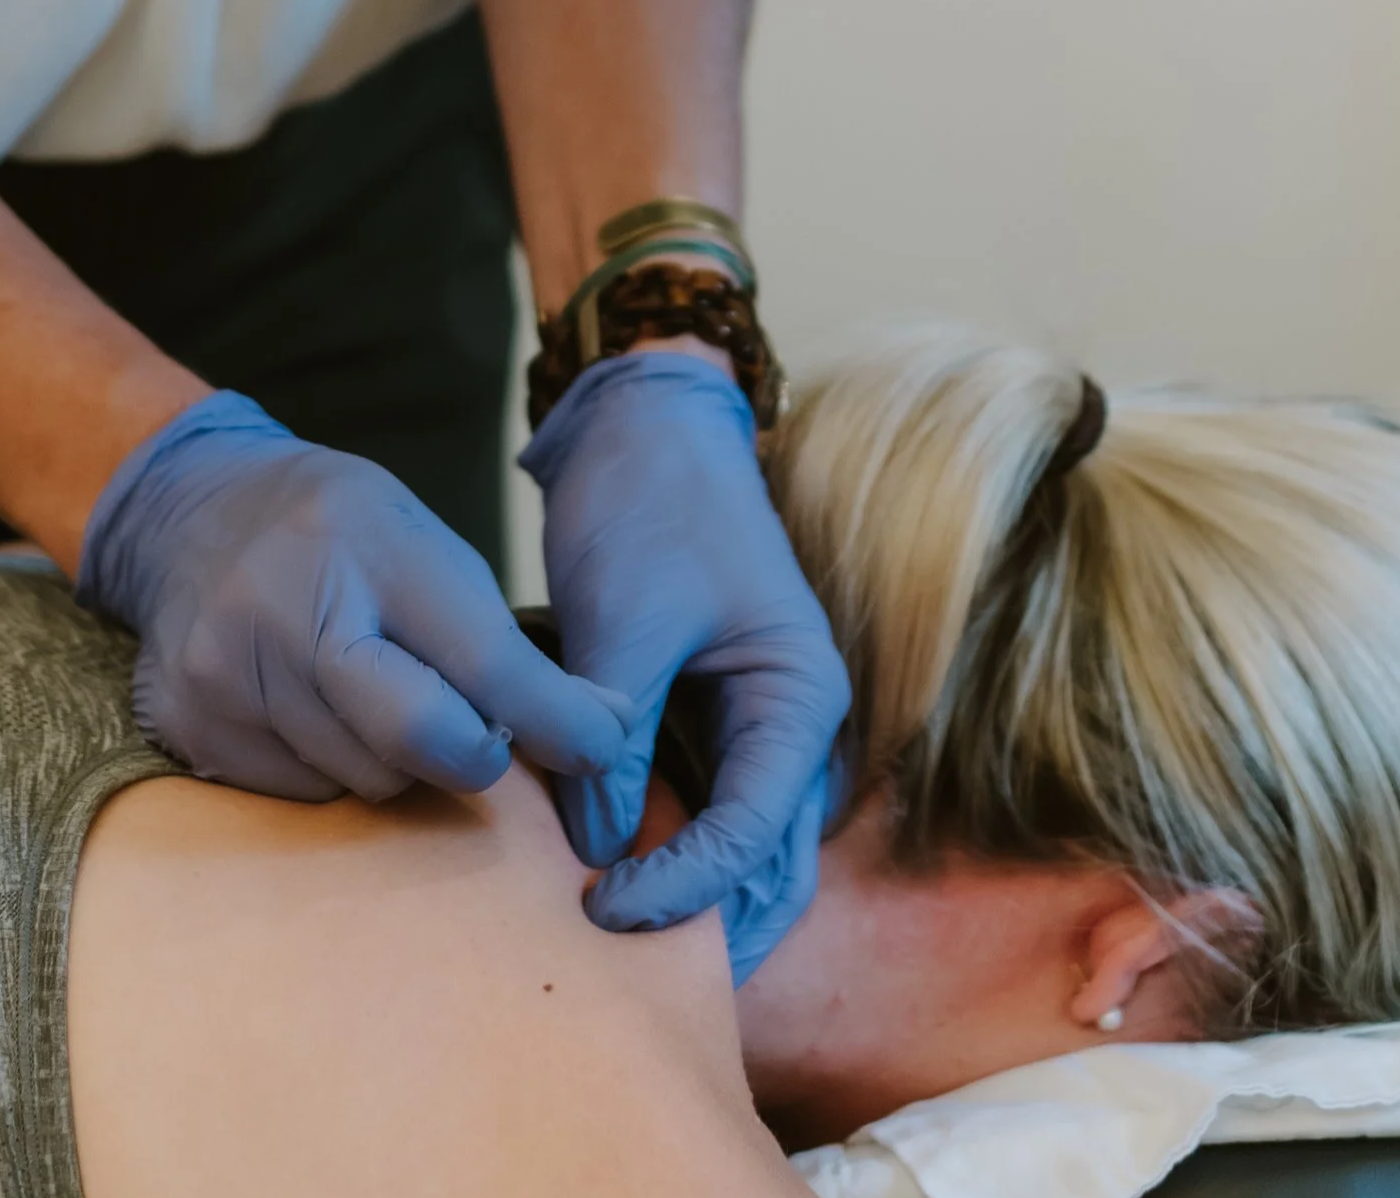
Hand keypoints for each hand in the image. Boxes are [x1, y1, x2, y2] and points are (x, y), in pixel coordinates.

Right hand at [78, 390, 628, 800]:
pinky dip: (334, 766)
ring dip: (399, 761)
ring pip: (366, 780)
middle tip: (482, 736)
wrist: (190, 512)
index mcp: (370, 546)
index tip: (601, 749)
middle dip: (475, 754)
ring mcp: (231, 674)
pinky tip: (314, 708)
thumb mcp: (423, 543)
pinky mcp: (192, 728)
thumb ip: (502, 638)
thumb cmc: (336, 531)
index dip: (556, 720)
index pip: (483, 661)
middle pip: (420, 739)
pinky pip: (304, 794)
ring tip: (376, 694)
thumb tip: (605, 727)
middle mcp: (290, 609)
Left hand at [520, 349, 852, 981]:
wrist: (643, 425)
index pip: (755, 829)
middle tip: (627, 973)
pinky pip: (701, 802)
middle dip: (712, 923)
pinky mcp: (706, 712)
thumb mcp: (627, 618)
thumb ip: (616, 732)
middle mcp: (792, 718)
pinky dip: (668, 846)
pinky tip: (616, 877)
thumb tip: (599, 844)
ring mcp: (752, 718)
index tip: (601, 907)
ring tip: (624, 947)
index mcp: (800, 692)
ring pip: (742, 842)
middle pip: (771, 859)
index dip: (683, 885)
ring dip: (694, 896)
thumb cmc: (649, 503)